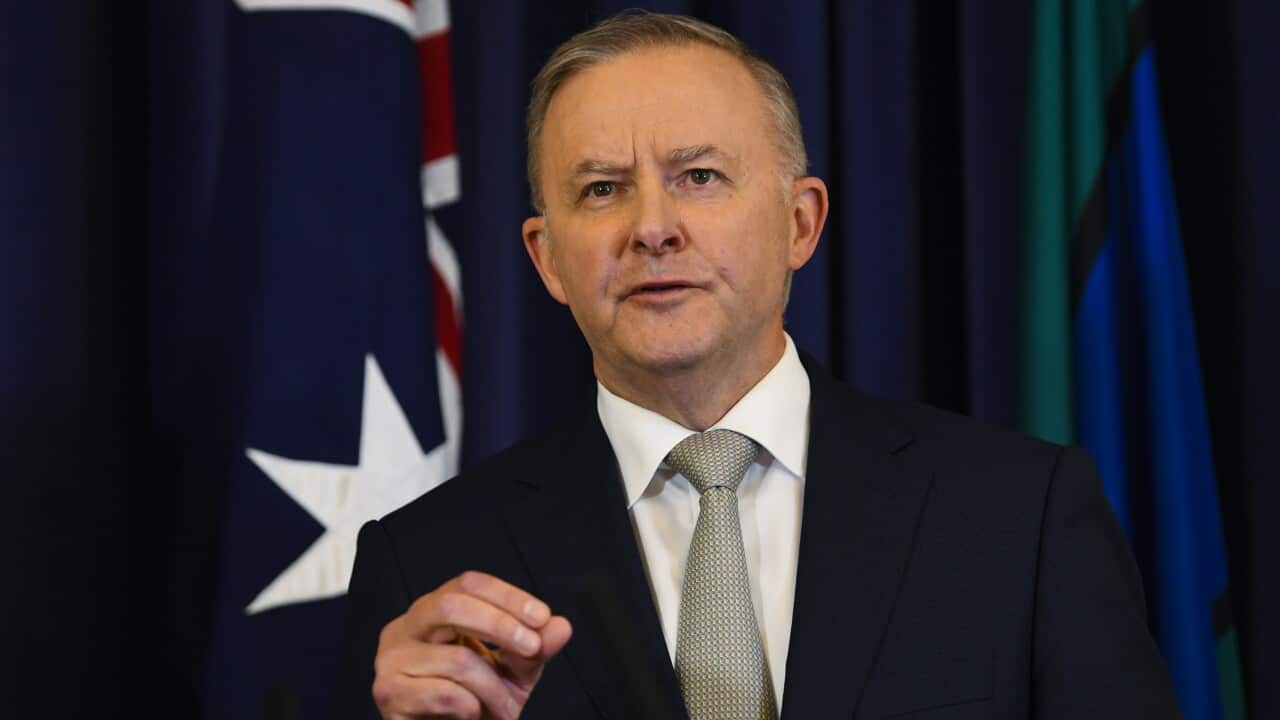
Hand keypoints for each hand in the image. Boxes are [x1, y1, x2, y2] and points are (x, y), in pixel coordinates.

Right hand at [372, 571, 572, 718]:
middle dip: (500, 625)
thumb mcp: (514, 673)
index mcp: (433, 612)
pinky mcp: (389, 693)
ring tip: (505, 708)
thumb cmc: (474, 704)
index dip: (508, 596)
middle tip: (532, 648)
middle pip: (452, 604)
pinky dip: (471, 708)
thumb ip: (534, 649)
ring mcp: (391, 660)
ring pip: (457, 659)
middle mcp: (406, 628)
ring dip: (493, 688)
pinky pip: (443, 693)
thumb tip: (561, 626)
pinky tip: (471, 715)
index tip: (541, 617)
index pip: (468, 584)